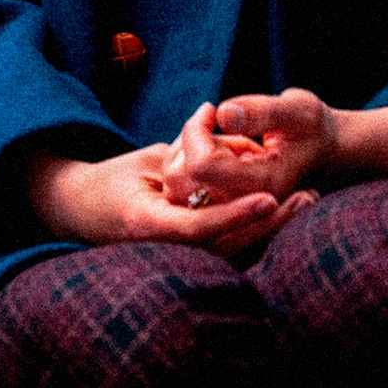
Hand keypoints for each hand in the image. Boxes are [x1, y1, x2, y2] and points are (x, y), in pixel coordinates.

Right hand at [27, 144, 319, 262]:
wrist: (79, 213)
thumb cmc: (109, 181)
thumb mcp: (146, 160)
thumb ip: (186, 151)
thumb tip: (221, 127)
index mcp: (146, 224)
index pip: (199, 226)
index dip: (237, 214)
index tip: (271, 197)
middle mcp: (164, 251)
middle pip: (228, 247)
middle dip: (271, 225)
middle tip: (308, 197)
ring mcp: (177, 260)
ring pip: (235, 254)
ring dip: (273, 230)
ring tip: (306, 203)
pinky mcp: (189, 261)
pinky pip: (230, 252)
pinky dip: (260, 235)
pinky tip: (288, 217)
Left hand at [162, 90, 338, 204]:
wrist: (322, 152)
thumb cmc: (312, 127)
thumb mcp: (298, 109)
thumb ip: (262, 112)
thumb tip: (223, 114)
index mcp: (264, 185)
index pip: (202, 165)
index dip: (195, 131)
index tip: (211, 109)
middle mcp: (244, 210)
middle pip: (180, 178)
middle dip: (190, 142)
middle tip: (213, 121)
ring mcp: (230, 216)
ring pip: (175, 185)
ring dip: (186, 153)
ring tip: (217, 137)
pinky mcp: (218, 213)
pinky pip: (180, 190)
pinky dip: (185, 163)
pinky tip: (210, 148)